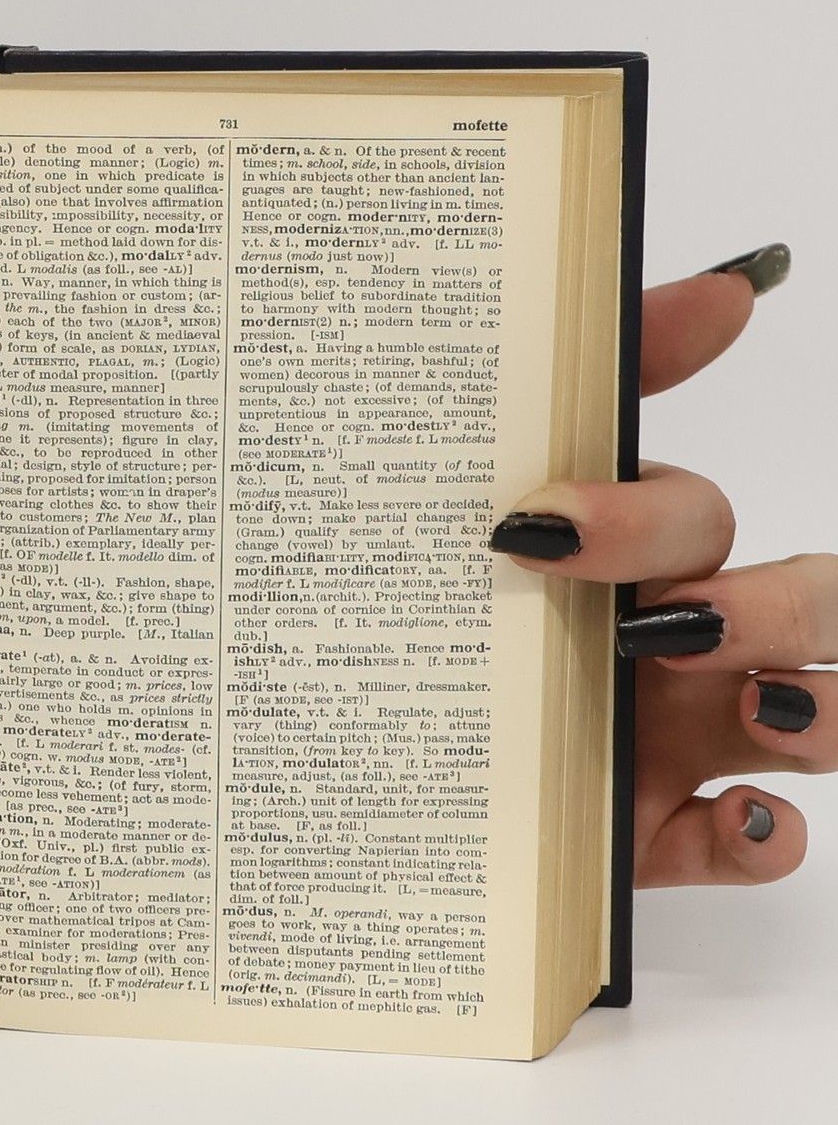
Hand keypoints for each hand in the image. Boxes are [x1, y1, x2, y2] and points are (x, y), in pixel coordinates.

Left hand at [492, 246, 820, 887]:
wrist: (334, 757)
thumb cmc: (432, 599)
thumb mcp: (484, 483)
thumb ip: (603, 381)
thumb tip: (741, 280)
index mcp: (632, 559)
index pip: (697, 517)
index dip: (649, 518)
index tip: (541, 531)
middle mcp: (672, 643)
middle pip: (805, 607)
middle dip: (775, 608)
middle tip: (668, 627)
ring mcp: (677, 741)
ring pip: (816, 720)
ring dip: (820, 713)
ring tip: (754, 711)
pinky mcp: (658, 836)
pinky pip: (752, 843)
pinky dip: (762, 839)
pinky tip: (731, 821)